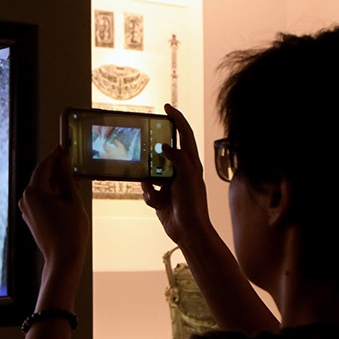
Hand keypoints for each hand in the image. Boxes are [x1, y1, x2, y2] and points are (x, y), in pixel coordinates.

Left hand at [20, 145, 88, 269]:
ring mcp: (26, 209)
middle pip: (42, 177)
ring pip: (42, 189)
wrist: (63, 258)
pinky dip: (53, 195)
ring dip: (57, 184)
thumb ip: (67, 177)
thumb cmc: (70, 230)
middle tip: (73, 165)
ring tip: (75, 183)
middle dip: (58, 171)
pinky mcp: (31, 218)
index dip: (55, 156)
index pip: (45, 166)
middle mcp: (26, 198)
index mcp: (34, 191)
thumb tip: (63, 161)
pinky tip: (67, 197)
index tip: (64, 147)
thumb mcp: (73, 199)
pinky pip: (41, 200)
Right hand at [141, 104, 212, 245]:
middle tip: (145, 148)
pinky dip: (149, 196)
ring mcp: (169, 183)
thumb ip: (178, 158)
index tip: (166, 107)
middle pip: (163, 152)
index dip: (177, 119)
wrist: (188, 231)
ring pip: (150, 172)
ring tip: (155, 188)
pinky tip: (157, 203)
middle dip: (153, 153)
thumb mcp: (188, 176)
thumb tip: (165, 146)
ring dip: (149, 180)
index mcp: (191, 163)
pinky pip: (147, 189)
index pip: (184, 134)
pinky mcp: (160, 196)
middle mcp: (180, 171)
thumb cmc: (193, 204)